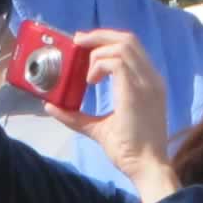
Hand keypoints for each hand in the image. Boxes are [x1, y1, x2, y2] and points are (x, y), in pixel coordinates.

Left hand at [80, 31, 171, 183]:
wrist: (146, 167)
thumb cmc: (129, 151)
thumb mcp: (99, 128)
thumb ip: (77, 116)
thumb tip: (51, 107)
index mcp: (148, 83)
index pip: (131, 48)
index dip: (106, 41)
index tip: (84, 47)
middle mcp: (151, 78)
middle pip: (128, 39)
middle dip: (100, 35)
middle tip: (78, 42)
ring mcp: (147, 82)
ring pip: (123, 45)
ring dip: (98, 50)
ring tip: (84, 66)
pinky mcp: (137, 90)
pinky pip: (117, 62)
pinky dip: (100, 64)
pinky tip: (91, 80)